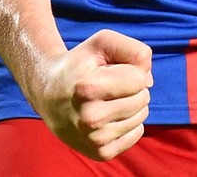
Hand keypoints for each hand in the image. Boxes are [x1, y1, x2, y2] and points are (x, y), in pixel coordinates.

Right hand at [30, 29, 151, 159]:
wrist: (48, 95)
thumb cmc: (80, 65)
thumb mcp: (101, 43)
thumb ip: (133, 50)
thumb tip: (148, 81)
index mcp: (88, 88)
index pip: (139, 80)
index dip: (131, 71)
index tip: (111, 70)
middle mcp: (90, 118)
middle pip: (142, 99)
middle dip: (132, 88)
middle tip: (109, 86)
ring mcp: (95, 139)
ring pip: (141, 117)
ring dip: (132, 105)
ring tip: (108, 100)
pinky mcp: (100, 153)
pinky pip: (136, 133)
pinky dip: (129, 122)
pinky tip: (110, 116)